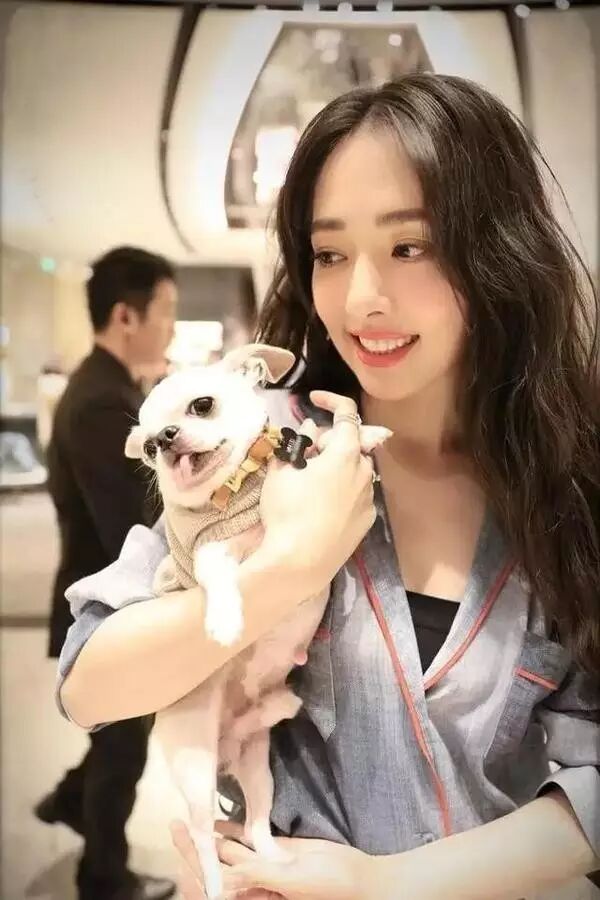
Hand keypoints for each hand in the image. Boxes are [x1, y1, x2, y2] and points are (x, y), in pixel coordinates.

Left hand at [171, 818, 371, 899]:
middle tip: (176, 824)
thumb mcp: (290, 880)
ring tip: (187, 818)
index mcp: (253, 898)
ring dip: (208, 838)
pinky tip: (217, 820)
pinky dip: (231, 832)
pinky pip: (247, 843)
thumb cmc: (326, 885)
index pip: (214, 885)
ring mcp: (262, 868)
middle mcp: (252, 885)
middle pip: (215, 868)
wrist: (357, 876)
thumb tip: (223, 870)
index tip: (180, 842)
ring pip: (228, 853)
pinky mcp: (274, 853)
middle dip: (193, 850)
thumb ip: (257, 873)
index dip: (194, 866)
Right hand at [259, 391, 375, 597]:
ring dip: (336, 466)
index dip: (331, 400)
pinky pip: (356, 494)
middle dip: (328, 440)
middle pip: (350, 443)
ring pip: (354, 470)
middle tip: (303, 451)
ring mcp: (369, 498)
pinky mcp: (367, 521)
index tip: (314, 399)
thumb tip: (309, 430)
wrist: (299, 562)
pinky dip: (341, 489)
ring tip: (309, 480)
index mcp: (345, 454)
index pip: (347, 414)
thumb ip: (297, 444)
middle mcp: (365, 472)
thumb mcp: (281, 472)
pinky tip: (320, 504)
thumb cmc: (287, 512)